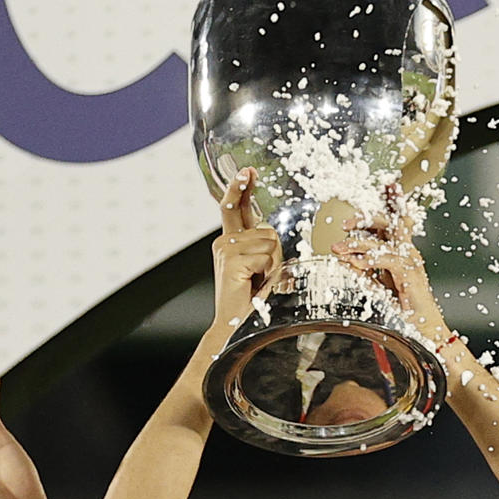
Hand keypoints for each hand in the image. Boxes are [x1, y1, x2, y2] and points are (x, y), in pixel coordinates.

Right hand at [211, 168, 282, 326]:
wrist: (234, 327)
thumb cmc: (250, 301)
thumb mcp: (260, 268)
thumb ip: (263, 247)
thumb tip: (269, 232)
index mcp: (229, 242)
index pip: (236, 208)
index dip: (241, 188)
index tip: (247, 171)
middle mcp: (223, 242)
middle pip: (267, 230)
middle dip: (275, 254)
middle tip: (262, 278)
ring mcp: (225, 250)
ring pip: (270, 243)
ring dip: (273, 266)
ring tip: (257, 283)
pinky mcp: (231, 260)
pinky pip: (267, 256)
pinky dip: (269, 273)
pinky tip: (254, 285)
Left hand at [332, 206, 446, 339]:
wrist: (425, 329)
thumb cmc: (406, 310)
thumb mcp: (377, 288)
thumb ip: (363, 273)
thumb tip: (343, 259)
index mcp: (400, 251)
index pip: (392, 222)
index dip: (387, 203)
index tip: (380, 188)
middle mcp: (407, 251)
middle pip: (390, 221)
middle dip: (366, 218)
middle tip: (345, 224)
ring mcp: (411, 260)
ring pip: (384, 241)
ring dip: (359, 243)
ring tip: (340, 248)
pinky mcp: (410, 273)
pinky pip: (389, 259)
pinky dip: (371, 260)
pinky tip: (357, 262)